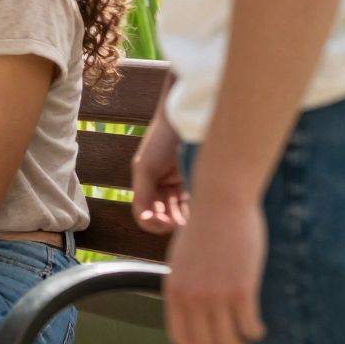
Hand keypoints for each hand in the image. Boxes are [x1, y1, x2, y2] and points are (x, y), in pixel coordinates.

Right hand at [130, 119, 188, 234]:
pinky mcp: (195, 182)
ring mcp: (178, 185)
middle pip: (162, 216)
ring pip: (179, 213)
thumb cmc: (161, 141)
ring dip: (184, 220)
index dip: (153, 223)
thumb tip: (144, 219)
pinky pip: (193, 204)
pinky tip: (202, 212)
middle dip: (170, 223)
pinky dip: (196, 211)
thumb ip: (142, 193)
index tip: (167, 223)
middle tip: (182, 224)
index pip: (145, 214)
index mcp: (145, 184)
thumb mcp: (146, 168)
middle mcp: (160, 186)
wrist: (186, 119)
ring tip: (193, 221)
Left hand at [163, 195, 266, 343]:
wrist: (220, 201)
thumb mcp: (183, 258)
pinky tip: (258, 327)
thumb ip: (186, 284)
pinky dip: (255, 331)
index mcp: (174, 289)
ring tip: (247, 342)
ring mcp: (215, 295)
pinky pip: (249, 326)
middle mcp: (191, 297)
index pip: (181, 337)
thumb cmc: (205, 226)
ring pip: (229, 341)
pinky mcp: (240, 290)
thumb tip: (195, 307)